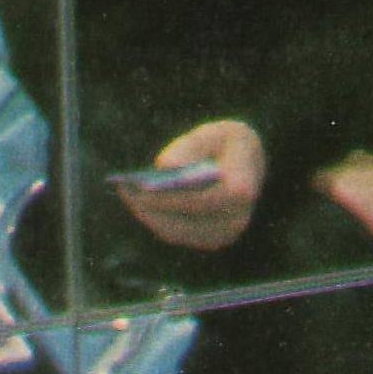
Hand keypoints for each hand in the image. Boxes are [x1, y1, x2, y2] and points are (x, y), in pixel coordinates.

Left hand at [117, 118, 262, 252]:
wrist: (247, 162)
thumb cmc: (224, 144)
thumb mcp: (211, 133)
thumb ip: (189, 146)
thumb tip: (166, 166)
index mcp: (242, 192)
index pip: (201, 201)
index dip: (170, 198)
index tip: (141, 189)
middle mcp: (236, 220)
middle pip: (185, 222)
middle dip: (152, 208)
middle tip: (125, 190)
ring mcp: (224, 235)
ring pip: (176, 232)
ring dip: (148, 215)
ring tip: (126, 194)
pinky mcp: (210, 240)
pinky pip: (175, 234)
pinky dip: (154, 218)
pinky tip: (136, 201)